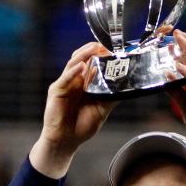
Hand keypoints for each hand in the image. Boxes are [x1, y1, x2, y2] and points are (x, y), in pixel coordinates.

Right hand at [30, 42, 115, 177]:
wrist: (66, 141)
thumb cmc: (81, 125)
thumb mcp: (102, 109)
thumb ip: (112, 98)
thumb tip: (129, 89)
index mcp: (84, 82)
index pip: (91, 62)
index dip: (101, 54)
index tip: (114, 49)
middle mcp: (74, 80)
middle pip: (82, 58)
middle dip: (93, 50)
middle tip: (106, 45)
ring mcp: (64, 84)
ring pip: (73, 64)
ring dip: (84, 55)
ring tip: (95, 48)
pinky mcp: (56, 91)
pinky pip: (64, 78)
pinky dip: (73, 72)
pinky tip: (81, 66)